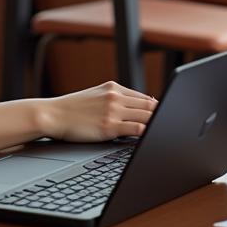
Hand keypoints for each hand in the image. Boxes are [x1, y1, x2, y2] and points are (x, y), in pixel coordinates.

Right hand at [38, 82, 157, 141]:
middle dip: (163, 116)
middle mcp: (116, 96)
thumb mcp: (95, 96)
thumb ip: (117, 99)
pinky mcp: (109, 126)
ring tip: (169, 133)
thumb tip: (143, 105)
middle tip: (175, 126)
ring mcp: (113, 110)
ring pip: (147, 116)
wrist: (52, 114)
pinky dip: (149, 134)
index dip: (158, 109)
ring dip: (159, 125)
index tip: (167, 117)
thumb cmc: (72, 109)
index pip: (145, 98)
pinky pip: (138, 129)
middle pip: (150, 106)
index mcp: (113, 87)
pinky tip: (154, 139)